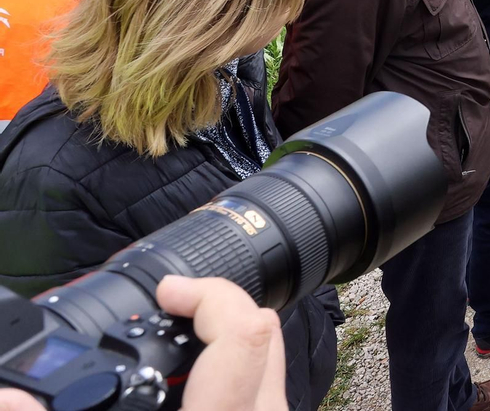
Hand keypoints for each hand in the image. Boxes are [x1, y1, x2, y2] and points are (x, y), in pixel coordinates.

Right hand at [0, 278, 288, 410]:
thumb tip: (11, 395)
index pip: (245, 331)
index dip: (205, 293)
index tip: (166, 291)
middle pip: (264, 330)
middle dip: (216, 304)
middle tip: (168, 306)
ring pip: (268, 356)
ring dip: (223, 338)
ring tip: (173, 339)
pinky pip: (259, 383)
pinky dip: (227, 368)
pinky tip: (188, 382)